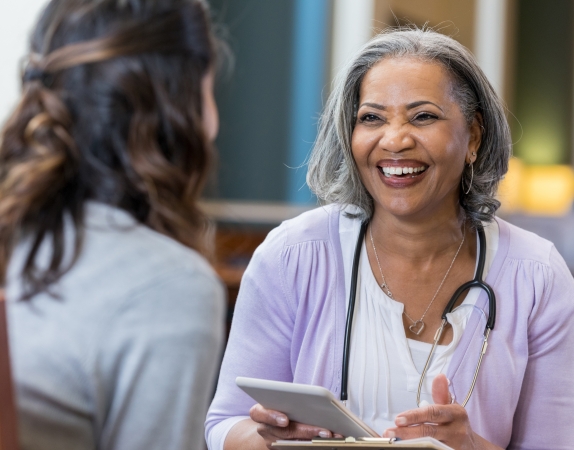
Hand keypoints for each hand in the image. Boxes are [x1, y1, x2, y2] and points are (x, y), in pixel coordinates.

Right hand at [250, 403, 340, 449]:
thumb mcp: (277, 400)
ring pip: (293, 445)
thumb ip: (288, 399)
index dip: (272, 416)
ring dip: (314, 441)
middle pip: (284, 433)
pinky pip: (297, 449)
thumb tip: (312, 399)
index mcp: (259, 412)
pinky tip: (327, 442)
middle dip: (307, 432)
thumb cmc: (277, 407)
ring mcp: (272, 443)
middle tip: (325, 432)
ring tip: (330, 436)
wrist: (269, 424)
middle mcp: (264, 429)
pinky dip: (312, 446)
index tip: (285, 420)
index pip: (259, 413)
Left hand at [382, 374, 499, 449]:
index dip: (414, 416)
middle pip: (429, 432)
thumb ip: (441, 393)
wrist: (473, 445)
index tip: (397, 418)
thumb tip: (440, 376)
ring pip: (430, 444)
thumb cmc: (455, 423)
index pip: (432, 413)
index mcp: (456, 413)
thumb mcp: (451, 407)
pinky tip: (408, 447)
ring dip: (411, 442)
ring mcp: (456, 445)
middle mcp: (457, 430)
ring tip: (395, 440)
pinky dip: (421, 449)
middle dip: (407, 432)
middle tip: (390, 432)